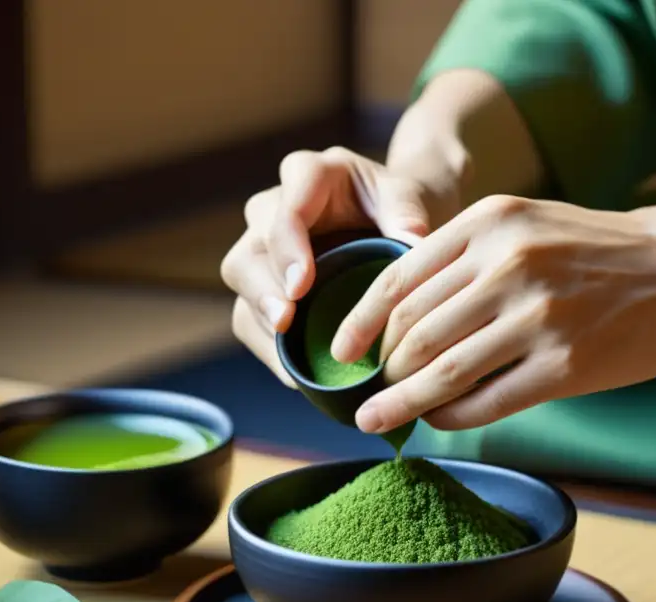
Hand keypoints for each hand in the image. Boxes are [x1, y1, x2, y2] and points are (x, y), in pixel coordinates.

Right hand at [220, 146, 451, 385]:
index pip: (286, 208)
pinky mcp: (262, 285)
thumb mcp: (408, 199)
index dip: (287, 247)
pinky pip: (249, 316)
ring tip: (287, 352)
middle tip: (284, 320)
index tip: (301, 285)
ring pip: (242, 284)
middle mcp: (273, 209)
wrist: (392, 222)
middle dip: (263, 288)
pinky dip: (271, 346)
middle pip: (250, 250)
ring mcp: (261, 248)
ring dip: (261, 320)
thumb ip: (407, 213)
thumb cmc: (398, 205)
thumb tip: (413, 242)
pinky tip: (297, 372)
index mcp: (309, 176)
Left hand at [332, 194, 655, 432]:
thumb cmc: (603, 250)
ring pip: (440, 371)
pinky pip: (485, 401)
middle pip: (412, 332)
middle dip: (382, 369)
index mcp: (490, 223)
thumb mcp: (529, 224)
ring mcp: (537, 316)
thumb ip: (467, 258)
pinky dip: (450, 416)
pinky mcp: (566, 364)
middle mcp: (507, 264)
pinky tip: (437, 421)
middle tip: (370, 391)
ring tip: (379, 417)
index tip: (340, 351)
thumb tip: (404, 321)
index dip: (357, 323)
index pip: (396, 280)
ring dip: (401, 401)